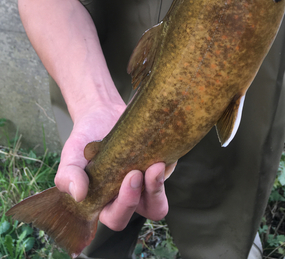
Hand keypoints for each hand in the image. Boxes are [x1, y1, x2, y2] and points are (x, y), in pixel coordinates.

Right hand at [54, 103, 168, 230]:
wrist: (101, 113)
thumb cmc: (84, 139)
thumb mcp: (70, 156)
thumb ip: (68, 176)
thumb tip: (79, 195)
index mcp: (106, 202)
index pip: (118, 218)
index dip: (125, 205)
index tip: (128, 177)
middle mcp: (130, 195)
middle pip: (149, 210)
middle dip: (149, 194)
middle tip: (139, 172)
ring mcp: (147, 180)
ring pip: (162, 196)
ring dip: (160, 184)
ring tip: (155, 163)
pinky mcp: (160, 163)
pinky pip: (169, 171)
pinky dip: (168, 164)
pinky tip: (159, 150)